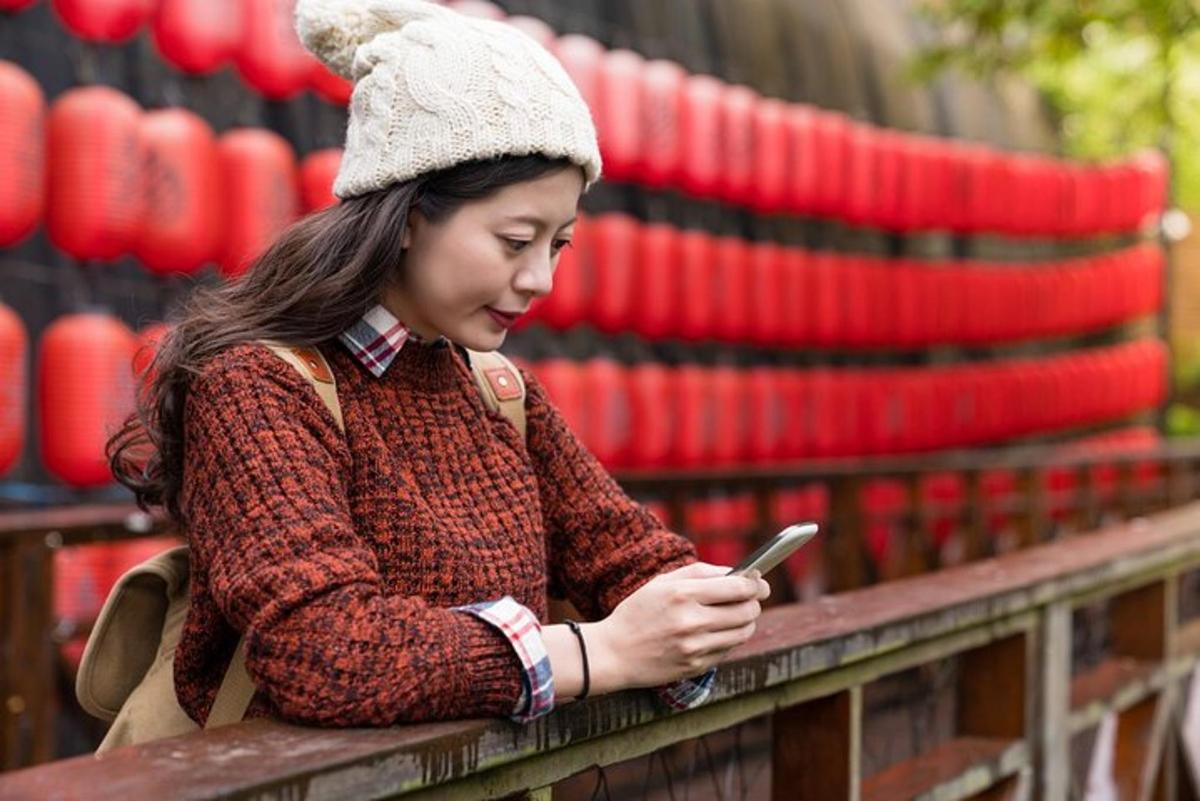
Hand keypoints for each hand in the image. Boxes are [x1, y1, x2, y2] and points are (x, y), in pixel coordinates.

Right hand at [585, 562, 769, 691]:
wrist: (613, 653)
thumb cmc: (638, 612)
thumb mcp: (662, 583)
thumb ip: (700, 572)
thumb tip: (737, 572)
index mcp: (682, 595)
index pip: (738, 587)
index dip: (756, 584)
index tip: (761, 582)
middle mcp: (691, 622)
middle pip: (747, 611)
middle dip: (755, 603)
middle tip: (751, 599)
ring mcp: (695, 648)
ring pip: (743, 633)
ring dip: (747, 622)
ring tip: (737, 615)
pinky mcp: (696, 666)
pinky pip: (728, 650)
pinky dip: (729, 639)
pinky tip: (716, 632)